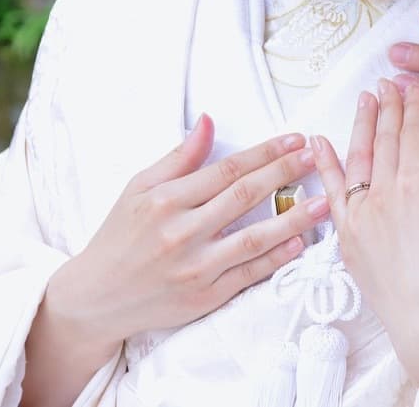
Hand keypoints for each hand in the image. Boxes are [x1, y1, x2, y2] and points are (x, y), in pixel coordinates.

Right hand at [40, 115, 328, 353]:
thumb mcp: (139, 189)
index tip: (294, 139)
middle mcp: (181, 232)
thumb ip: (179, 157)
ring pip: (254, 238)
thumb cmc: (120, 237)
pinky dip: (276, 258)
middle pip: (245, 196)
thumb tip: (208, 121)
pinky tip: (300, 244)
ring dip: (293, 218)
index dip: (265, 152)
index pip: (227, 169)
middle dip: (285, 173)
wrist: (96, 298)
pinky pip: (248, 275)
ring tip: (323, 201)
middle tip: (315, 157)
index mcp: (166, 200)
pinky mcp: (203, 297)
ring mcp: (195, 267)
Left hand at [312, 81, 418, 406]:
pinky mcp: (348, 238)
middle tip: (386, 83)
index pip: (415, 133)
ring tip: (362, 100)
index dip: (414, 107)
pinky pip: (332, 193)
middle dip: (387, 108)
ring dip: (360, 125)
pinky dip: (325, 165)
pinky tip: (319, 143)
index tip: (412, 88)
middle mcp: (385, 194)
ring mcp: (361, 216)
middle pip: (385, 139)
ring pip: (358, 158)